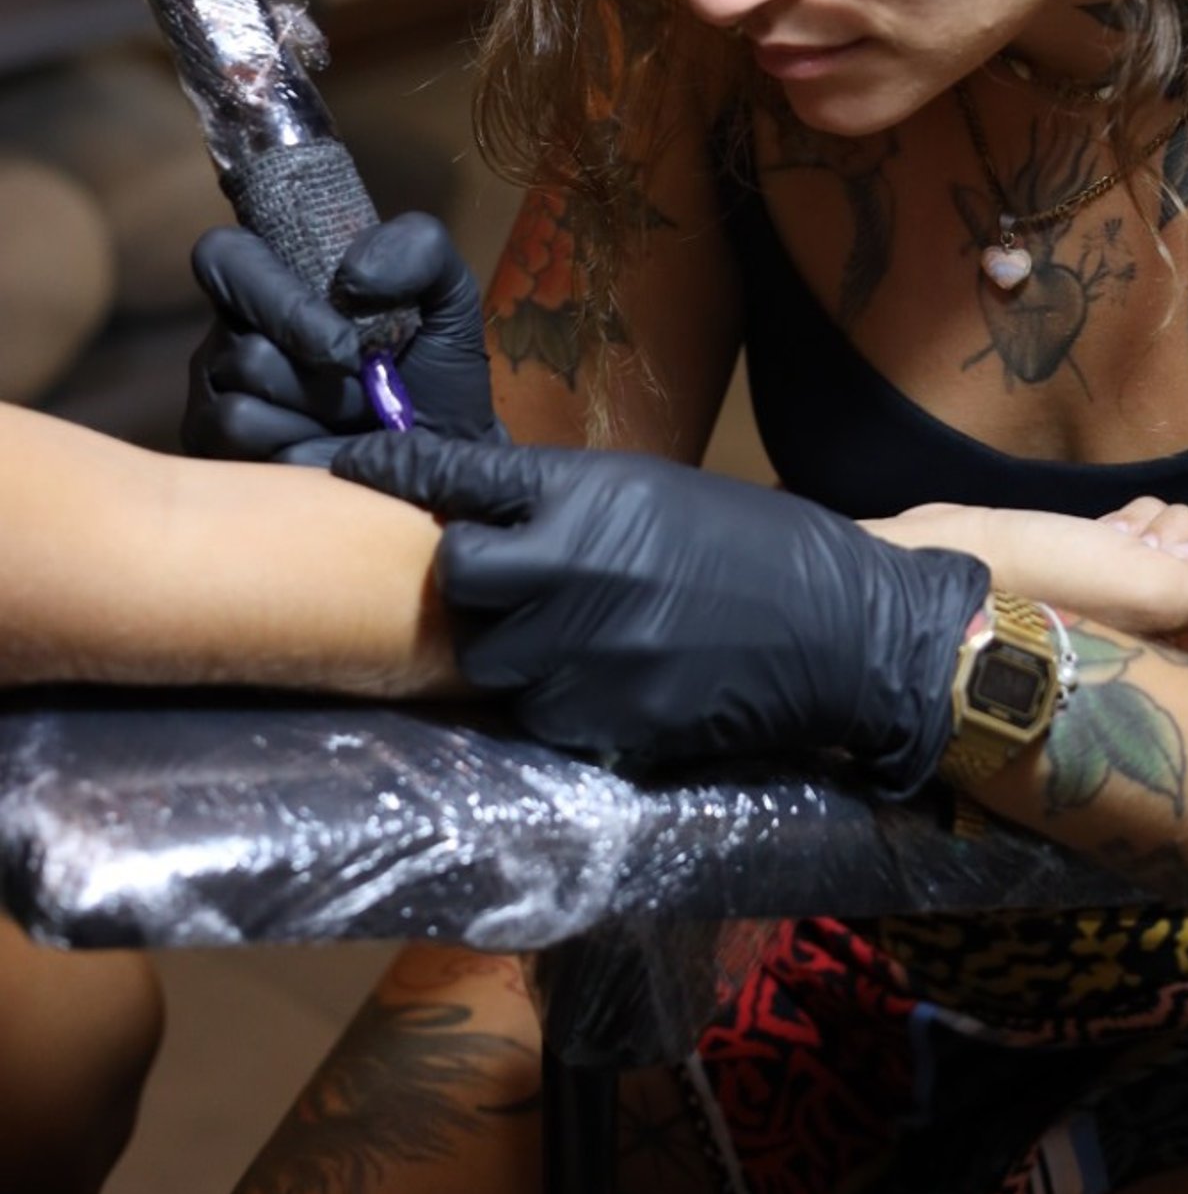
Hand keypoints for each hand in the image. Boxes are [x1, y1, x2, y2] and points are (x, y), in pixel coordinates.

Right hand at [183, 214, 503, 462]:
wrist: (440, 449)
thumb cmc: (432, 365)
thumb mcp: (446, 290)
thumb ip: (416, 249)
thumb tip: (351, 276)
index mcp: (275, 278)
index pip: (224, 256)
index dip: (275, 291)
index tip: (346, 319)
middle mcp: (233, 332)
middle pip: (247, 342)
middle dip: (323, 362)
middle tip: (364, 375)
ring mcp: (216, 393)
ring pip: (244, 392)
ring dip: (319, 406)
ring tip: (354, 413)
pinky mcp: (216, 451)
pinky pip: (239, 435)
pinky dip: (299, 442)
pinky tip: (329, 446)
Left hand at [333, 433, 988, 791]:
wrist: (837, 626)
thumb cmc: (750, 544)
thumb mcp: (653, 494)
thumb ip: (564, 505)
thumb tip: (480, 514)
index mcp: (585, 495)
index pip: (453, 473)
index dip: (392, 469)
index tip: (344, 465)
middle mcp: (569, 570)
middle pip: (455, 575)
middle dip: (468, 576)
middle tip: (506, 579)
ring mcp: (581, 655)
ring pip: (491, 658)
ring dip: (515, 647)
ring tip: (572, 634)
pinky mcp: (602, 727)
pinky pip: (540, 716)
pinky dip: (558, 701)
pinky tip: (605, 680)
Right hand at [871, 496, 1187, 665]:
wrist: (949, 576)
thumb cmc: (1049, 587)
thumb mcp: (1153, 589)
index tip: (1186, 560)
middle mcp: (1174, 639)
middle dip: (1184, 535)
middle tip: (1133, 551)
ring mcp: (1139, 605)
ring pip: (1185, 537)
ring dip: (1149, 525)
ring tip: (1102, 542)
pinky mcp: (1106, 572)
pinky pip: (1146, 531)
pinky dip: (1125, 523)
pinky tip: (1092, 533)